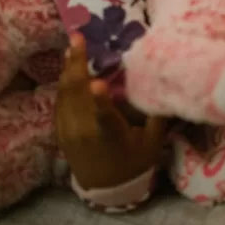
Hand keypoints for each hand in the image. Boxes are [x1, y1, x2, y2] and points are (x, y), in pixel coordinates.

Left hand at [55, 34, 165, 189]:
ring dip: (68, 68)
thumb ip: (156, 112)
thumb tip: (164, 81)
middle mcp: (84, 132)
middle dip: (76, 64)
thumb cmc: (134, 161)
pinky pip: (61, 99)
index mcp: (110, 137)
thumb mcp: (153, 141)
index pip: (104, 119)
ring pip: (64, 93)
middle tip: (78, 38)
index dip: (101, 102)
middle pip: (76, 95)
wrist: (105, 186)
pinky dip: (66, 81)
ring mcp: (68, 130)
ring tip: (73, 46)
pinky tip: (71, 66)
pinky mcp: (60, 128)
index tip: (99, 83)